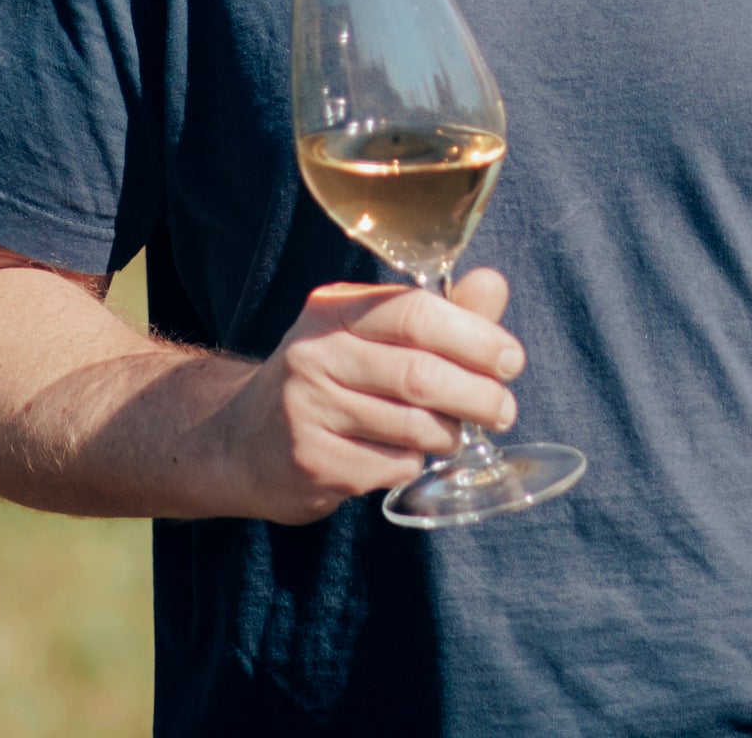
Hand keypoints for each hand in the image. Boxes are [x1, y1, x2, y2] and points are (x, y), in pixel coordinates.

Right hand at [212, 267, 519, 523]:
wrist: (239, 443)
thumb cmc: (329, 378)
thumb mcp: (370, 335)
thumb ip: (439, 314)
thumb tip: (494, 285)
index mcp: (334, 309)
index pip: (417, 313)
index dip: (476, 338)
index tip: (512, 360)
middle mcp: (314, 354)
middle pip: (420, 375)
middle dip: (478, 396)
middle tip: (505, 409)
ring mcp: (307, 411)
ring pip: (413, 426)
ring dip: (450, 434)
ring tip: (455, 433)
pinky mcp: (311, 463)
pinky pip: (391, 466)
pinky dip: (413, 463)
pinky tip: (403, 456)